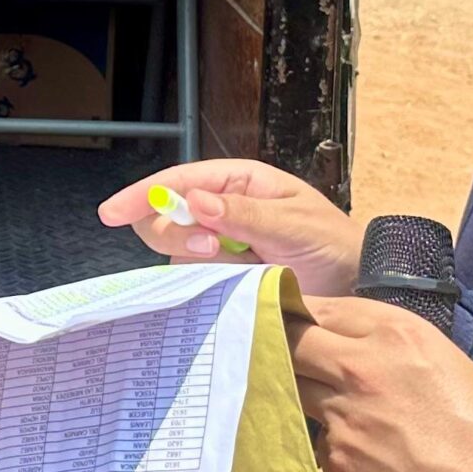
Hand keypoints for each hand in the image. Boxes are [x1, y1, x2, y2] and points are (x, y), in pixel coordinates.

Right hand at [98, 160, 363, 295]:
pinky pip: (192, 281)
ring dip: (192, 259)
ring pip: (174, 251)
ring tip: (234, 268)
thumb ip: (245, 214)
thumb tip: (194, 200)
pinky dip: (197, 286)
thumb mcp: (296, 224)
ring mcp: (220, 247)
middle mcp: (222, 210)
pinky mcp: (222, 280)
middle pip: (165, 216)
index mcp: (239, 182)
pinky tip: (224, 289)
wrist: (360, 290)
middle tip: (212, 250)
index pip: (179, 181)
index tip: (112, 213)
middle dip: (176, 233)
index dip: (142, 194)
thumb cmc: (334, 246)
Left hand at [292, 296, 472, 471]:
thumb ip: (404, 355)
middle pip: (290, 344)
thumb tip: (375, 357)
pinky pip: (318, 445)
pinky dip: (330, 446)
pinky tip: (361, 459)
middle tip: (282, 356)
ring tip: (323, 407)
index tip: (290, 318)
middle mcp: (360, 370)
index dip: (300, 312)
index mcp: (397, 335)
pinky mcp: (337, 468)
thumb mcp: (461, 370)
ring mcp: (343, 421)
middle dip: (282, 347)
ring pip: (294, 394)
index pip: (320, 307)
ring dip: (301, 397)